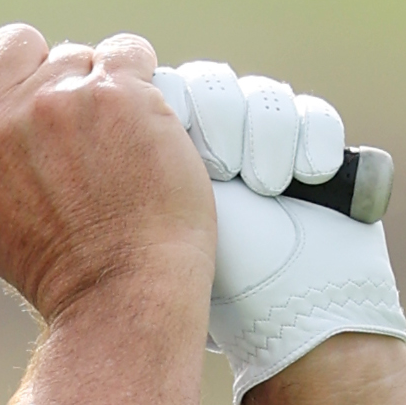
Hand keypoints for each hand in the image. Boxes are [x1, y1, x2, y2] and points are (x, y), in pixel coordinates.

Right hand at [0, 23, 212, 328]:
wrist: (122, 290)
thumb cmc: (61, 260)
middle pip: (12, 42)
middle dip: (42, 69)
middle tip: (68, 126)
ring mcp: (56, 101)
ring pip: (76, 52)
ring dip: (97, 84)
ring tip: (110, 146)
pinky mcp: (117, 93)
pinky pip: (126, 52)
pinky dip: (139, 79)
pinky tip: (140, 126)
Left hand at [156, 60, 405, 402]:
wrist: (284, 319)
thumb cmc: (206, 286)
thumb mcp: (156, 226)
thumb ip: (126, 175)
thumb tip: (92, 121)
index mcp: (160, 155)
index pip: (162, 94)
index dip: (172, 109)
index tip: (173, 150)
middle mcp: (211, 142)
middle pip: (212, 85)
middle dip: (218, 119)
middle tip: (221, 168)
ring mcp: (263, 144)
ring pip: (262, 97)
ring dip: (265, 133)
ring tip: (265, 185)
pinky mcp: (313, 151)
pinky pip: (312, 115)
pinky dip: (311, 137)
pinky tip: (306, 175)